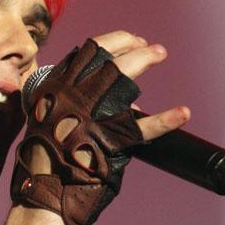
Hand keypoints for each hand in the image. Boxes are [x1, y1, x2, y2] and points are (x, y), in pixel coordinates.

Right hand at [10, 31, 188, 224]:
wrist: (42, 184)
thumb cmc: (43, 152)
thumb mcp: (47, 113)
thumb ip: (70, 95)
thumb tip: (101, 89)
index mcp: (57, 86)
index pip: (89, 50)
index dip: (114, 41)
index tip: (130, 40)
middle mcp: (73, 94)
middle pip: (110, 57)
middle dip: (135, 46)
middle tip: (152, 48)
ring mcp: (92, 114)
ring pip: (124, 78)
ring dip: (146, 59)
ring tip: (159, 54)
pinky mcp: (109, 139)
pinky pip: (144, 127)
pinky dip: (166, 120)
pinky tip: (182, 112)